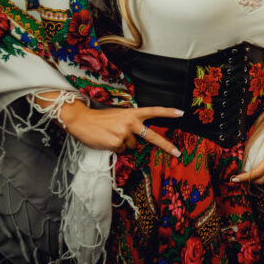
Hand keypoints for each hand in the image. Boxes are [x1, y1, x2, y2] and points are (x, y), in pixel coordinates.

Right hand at [62, 101, 181, 157]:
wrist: (82, 120)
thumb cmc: (101, 118)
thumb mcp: (119, 115)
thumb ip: (132, 123)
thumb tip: (140, 137)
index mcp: (132, 113)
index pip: (153, 111)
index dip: (168, 112)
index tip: (181, 113)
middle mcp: (131, 122)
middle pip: (152, 136)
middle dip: (166, 145)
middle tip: (177, 153)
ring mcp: (124, 133)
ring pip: (132, 146)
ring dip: (125, 144)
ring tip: (112, 136)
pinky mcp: (116, 143)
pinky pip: (121, 151)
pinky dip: (115, 149)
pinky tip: (107, 141)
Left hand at [232, 117, 263, 184]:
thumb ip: (257, 145)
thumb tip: (244, 153)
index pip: (257, 172)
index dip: (245, 177)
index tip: (236, 178)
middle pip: (262, 179)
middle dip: (249, 181)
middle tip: (239, 178)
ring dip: (257, 180)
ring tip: (248, 177)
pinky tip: (259, 173)